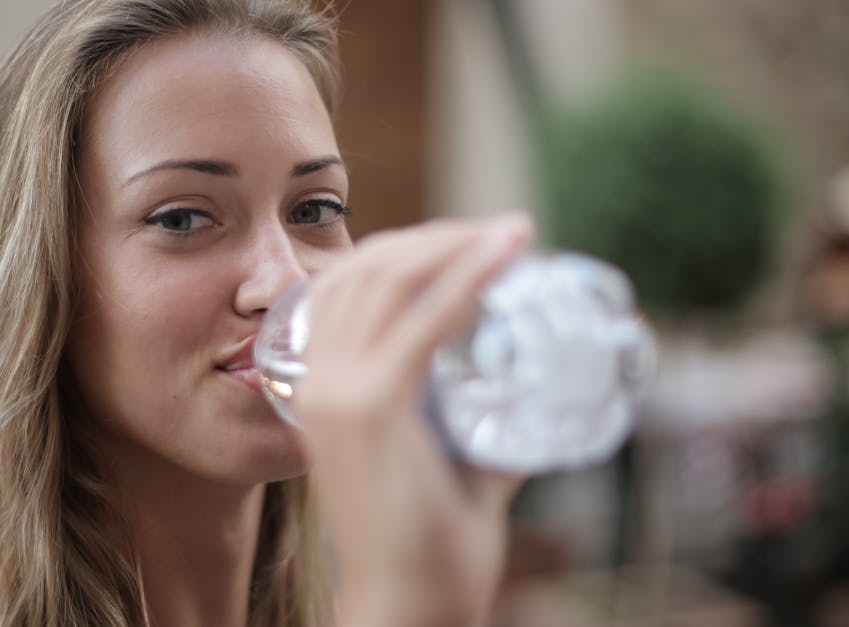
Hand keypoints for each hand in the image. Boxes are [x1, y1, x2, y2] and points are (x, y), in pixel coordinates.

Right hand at [293, 213, 532, 626]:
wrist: (407, 604)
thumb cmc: (428, 543)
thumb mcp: (444, 459)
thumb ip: (473, 421)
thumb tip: (529, 390)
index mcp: (321, 386)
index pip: (347, 287)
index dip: (404, 249)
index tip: (465, 242)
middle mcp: (319, 379)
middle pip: (367, 269)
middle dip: (434, 238)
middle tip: (497, 233)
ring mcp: (338, 390)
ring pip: (388, 280)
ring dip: (453, 245)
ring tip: (508, 235)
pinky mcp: (371, 407)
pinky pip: (423, 324)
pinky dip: (467, 280)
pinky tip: (505, 255)